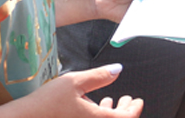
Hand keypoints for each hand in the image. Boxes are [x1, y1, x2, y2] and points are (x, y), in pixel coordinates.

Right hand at [19, 64, 142, 115]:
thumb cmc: (46, 102)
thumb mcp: (74, 82)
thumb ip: (99, 76)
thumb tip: (118, 70)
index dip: (134, 109)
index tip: (137, 100)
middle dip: (124, 112)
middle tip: (128, 99)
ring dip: (110, 114)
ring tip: (109, 100)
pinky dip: (96, 117)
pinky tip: (89, 106)